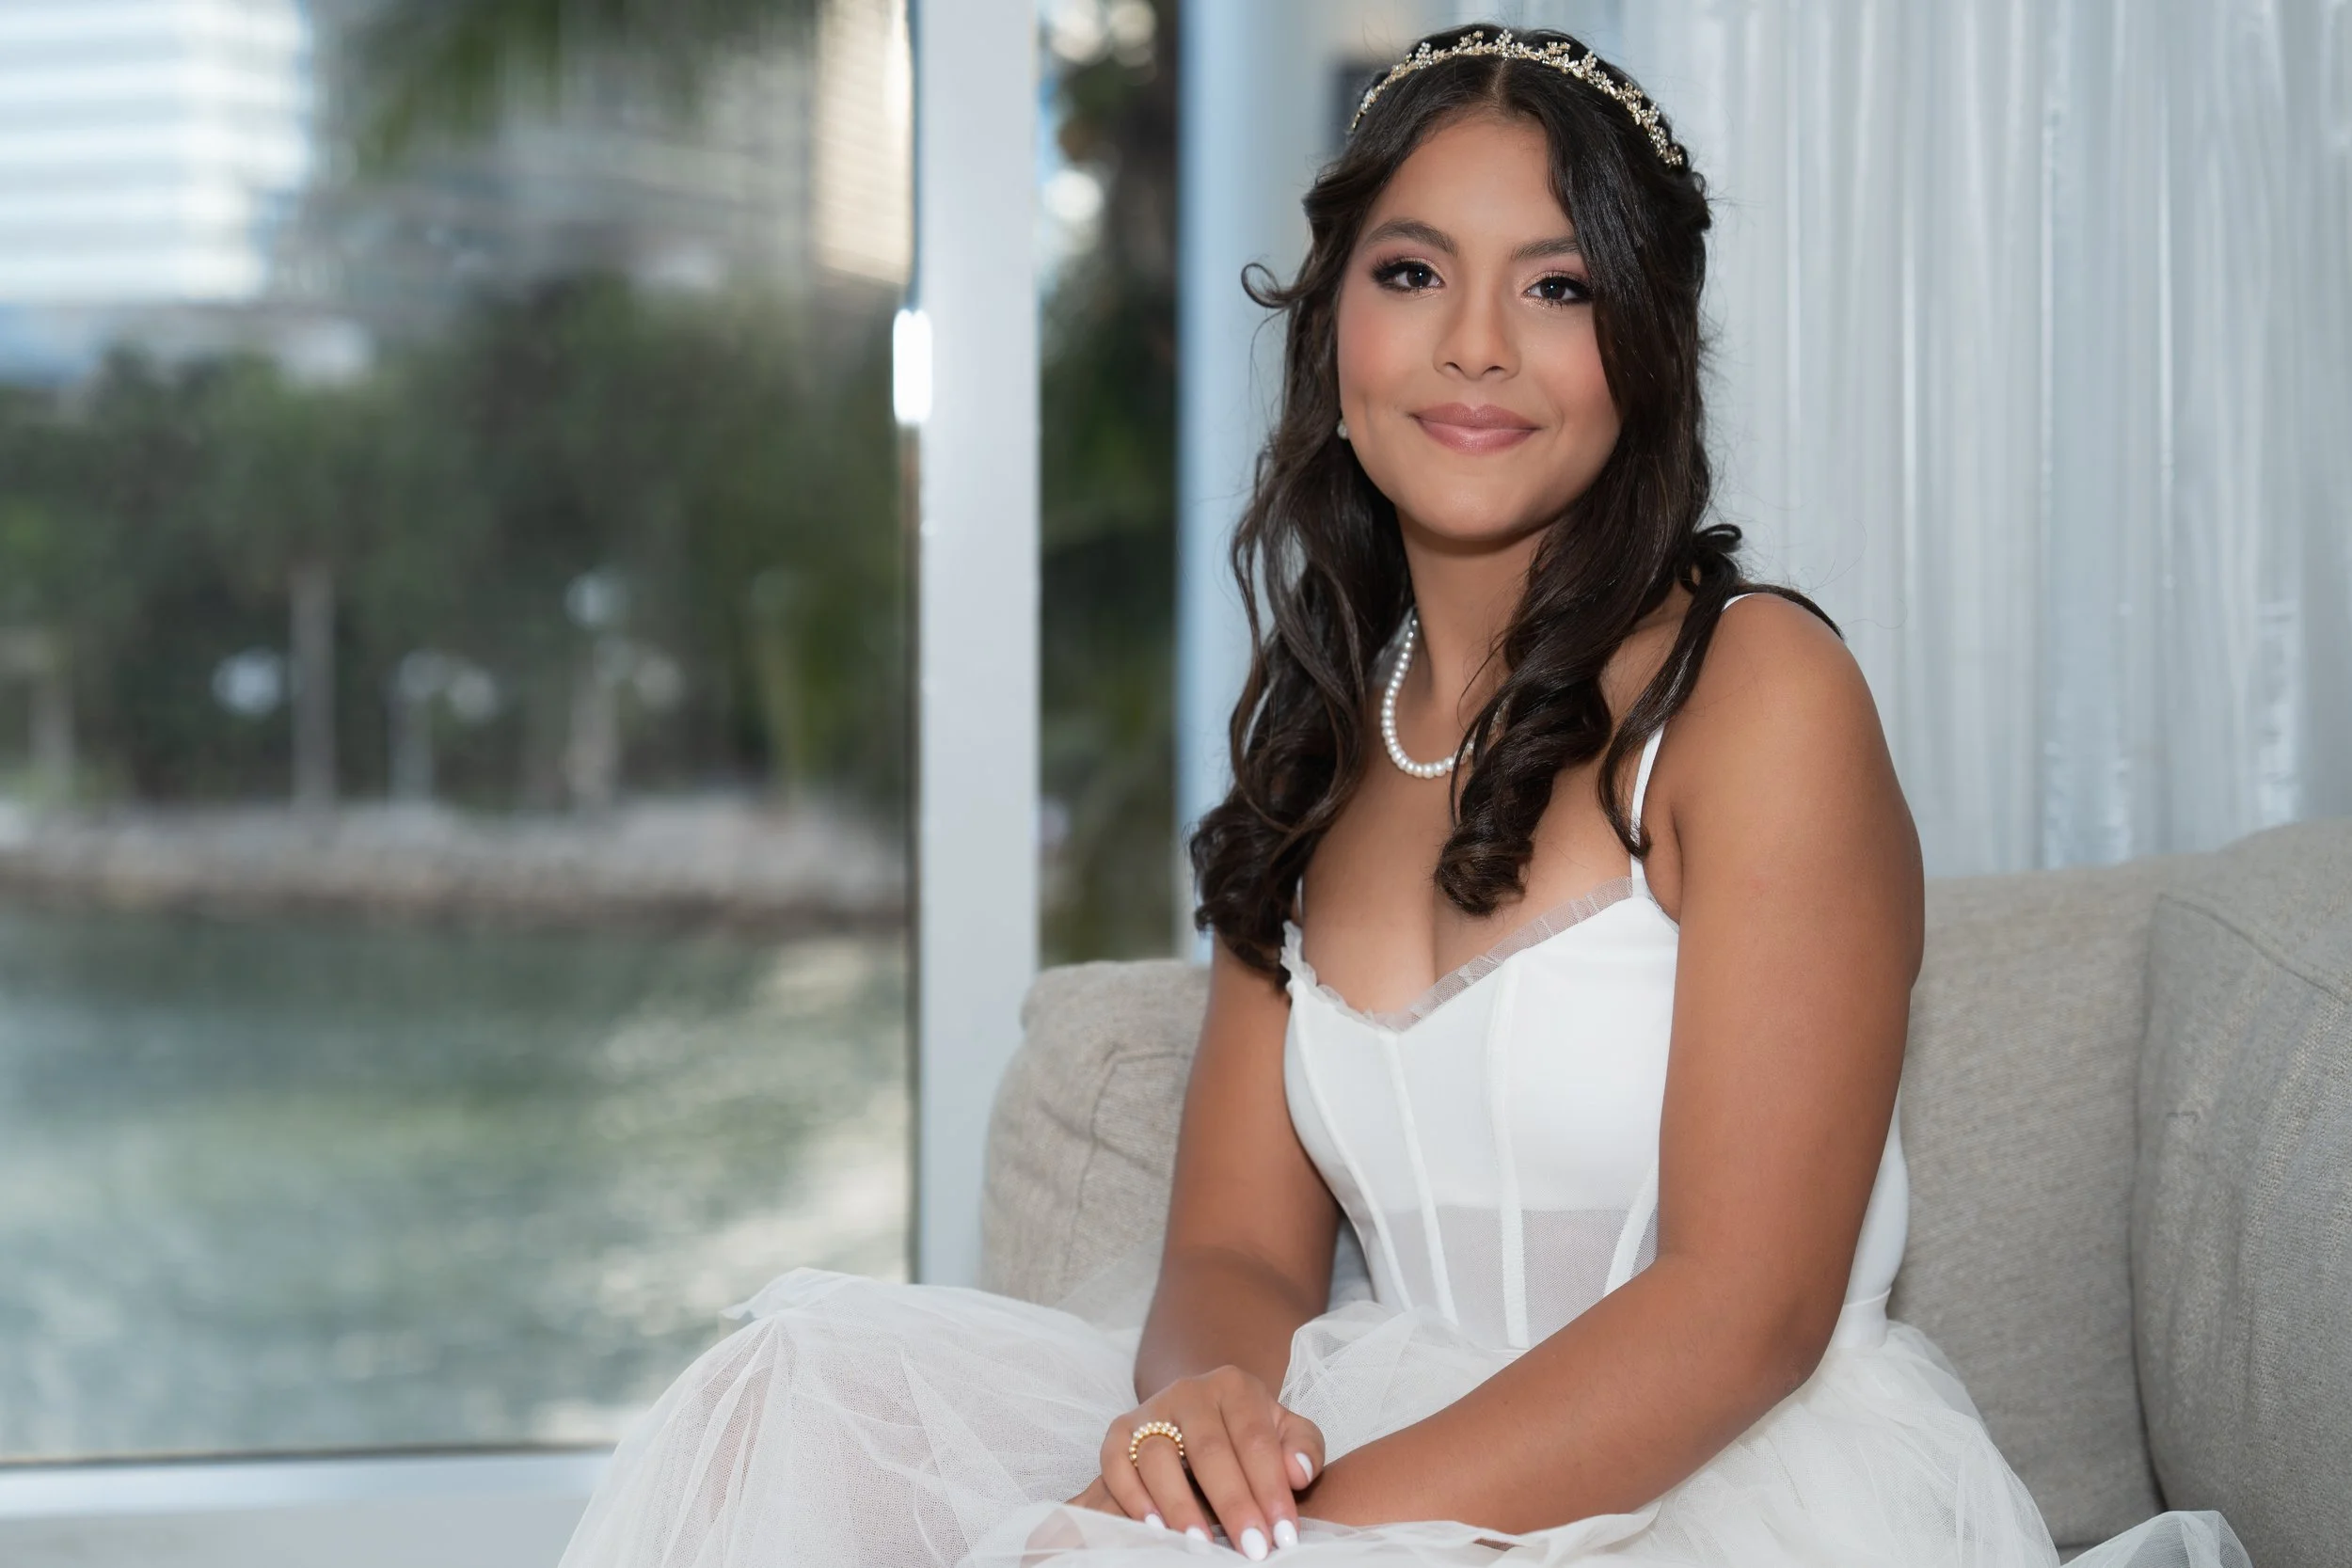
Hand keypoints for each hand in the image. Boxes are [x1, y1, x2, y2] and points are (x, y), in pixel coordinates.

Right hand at [1086, 1366, 1324, 1558]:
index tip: (1285, 1534)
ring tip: (1201, 1545)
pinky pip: (1116, 1461)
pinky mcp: (1120, 1431)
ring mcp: (1150, 1409)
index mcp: (1235, 1387)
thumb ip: (1304, 1447)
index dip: (1271, 1488)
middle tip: (1252, 1550)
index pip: (1256, 1439)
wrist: (1201, 1414)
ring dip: (1178, 1504)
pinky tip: (1153, 1528)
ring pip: (1157, 1455)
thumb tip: (1299, 1472)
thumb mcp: (1286, 1432)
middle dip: (1233, 1504)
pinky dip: (1131, 1495)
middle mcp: (1189, 1392)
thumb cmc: (1250, 1434)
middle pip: (1209, 1449)